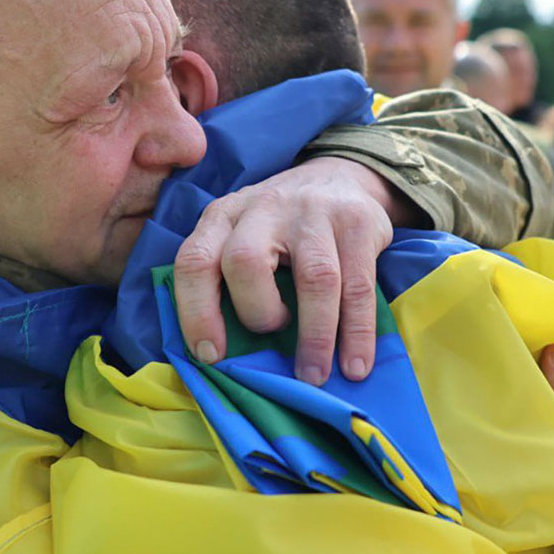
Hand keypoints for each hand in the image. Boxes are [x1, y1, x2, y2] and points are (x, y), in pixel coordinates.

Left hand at [174, 157, 401, 384]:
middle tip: (271, 337)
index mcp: (223, 217)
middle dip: (257, 314)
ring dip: (315, 336)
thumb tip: (223, 359)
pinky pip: (358, 287)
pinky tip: (355, 364)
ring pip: (315, 279)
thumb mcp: (240, 237)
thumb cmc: (278, 230)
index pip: (194, 261)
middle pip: (246, 262)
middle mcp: (263, 208)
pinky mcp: (356, 222)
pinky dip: (357, 333)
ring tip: (315, 376)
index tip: (211, 356)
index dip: (196, 312)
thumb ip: (225, 280)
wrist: (336, 177)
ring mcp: (313, 212)